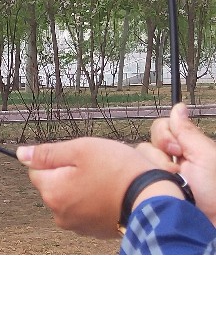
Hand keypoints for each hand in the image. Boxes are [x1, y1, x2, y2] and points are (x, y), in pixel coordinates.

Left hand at [17, 137, 180, 238]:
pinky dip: (93, 200)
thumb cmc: (118, 171)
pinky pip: (84, 208)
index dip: (55, 159)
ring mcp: (77, 225)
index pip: (36, 169)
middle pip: (52, 184)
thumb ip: (47, 153)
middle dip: (67, 173)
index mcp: (52, 192)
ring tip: (104, 179)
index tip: (74, 157)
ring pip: (69, 196)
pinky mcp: (94, 230)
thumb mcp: (80, 149)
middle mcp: (60, 214)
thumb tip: (21, 154)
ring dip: (80, 186)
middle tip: (93, 166)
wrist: (153, 199)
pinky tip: (109, 192)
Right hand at [150, 102, 215, 224]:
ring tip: (171, 188)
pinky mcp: (142, 191)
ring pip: (138, 158)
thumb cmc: (214, 199)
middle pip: (149, 142)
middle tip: (177, 171)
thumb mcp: (206, 158)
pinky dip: (143, 182)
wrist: (202, 231)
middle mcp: (168, 164)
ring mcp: (154, 178)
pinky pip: (129, 174)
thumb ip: (188, 132)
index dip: (167, 136)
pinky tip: (155, 192)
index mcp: (185, 153)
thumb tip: (178, 107)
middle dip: (161, 157)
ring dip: (155, 172)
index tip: (178, 150)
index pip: (163, 128)